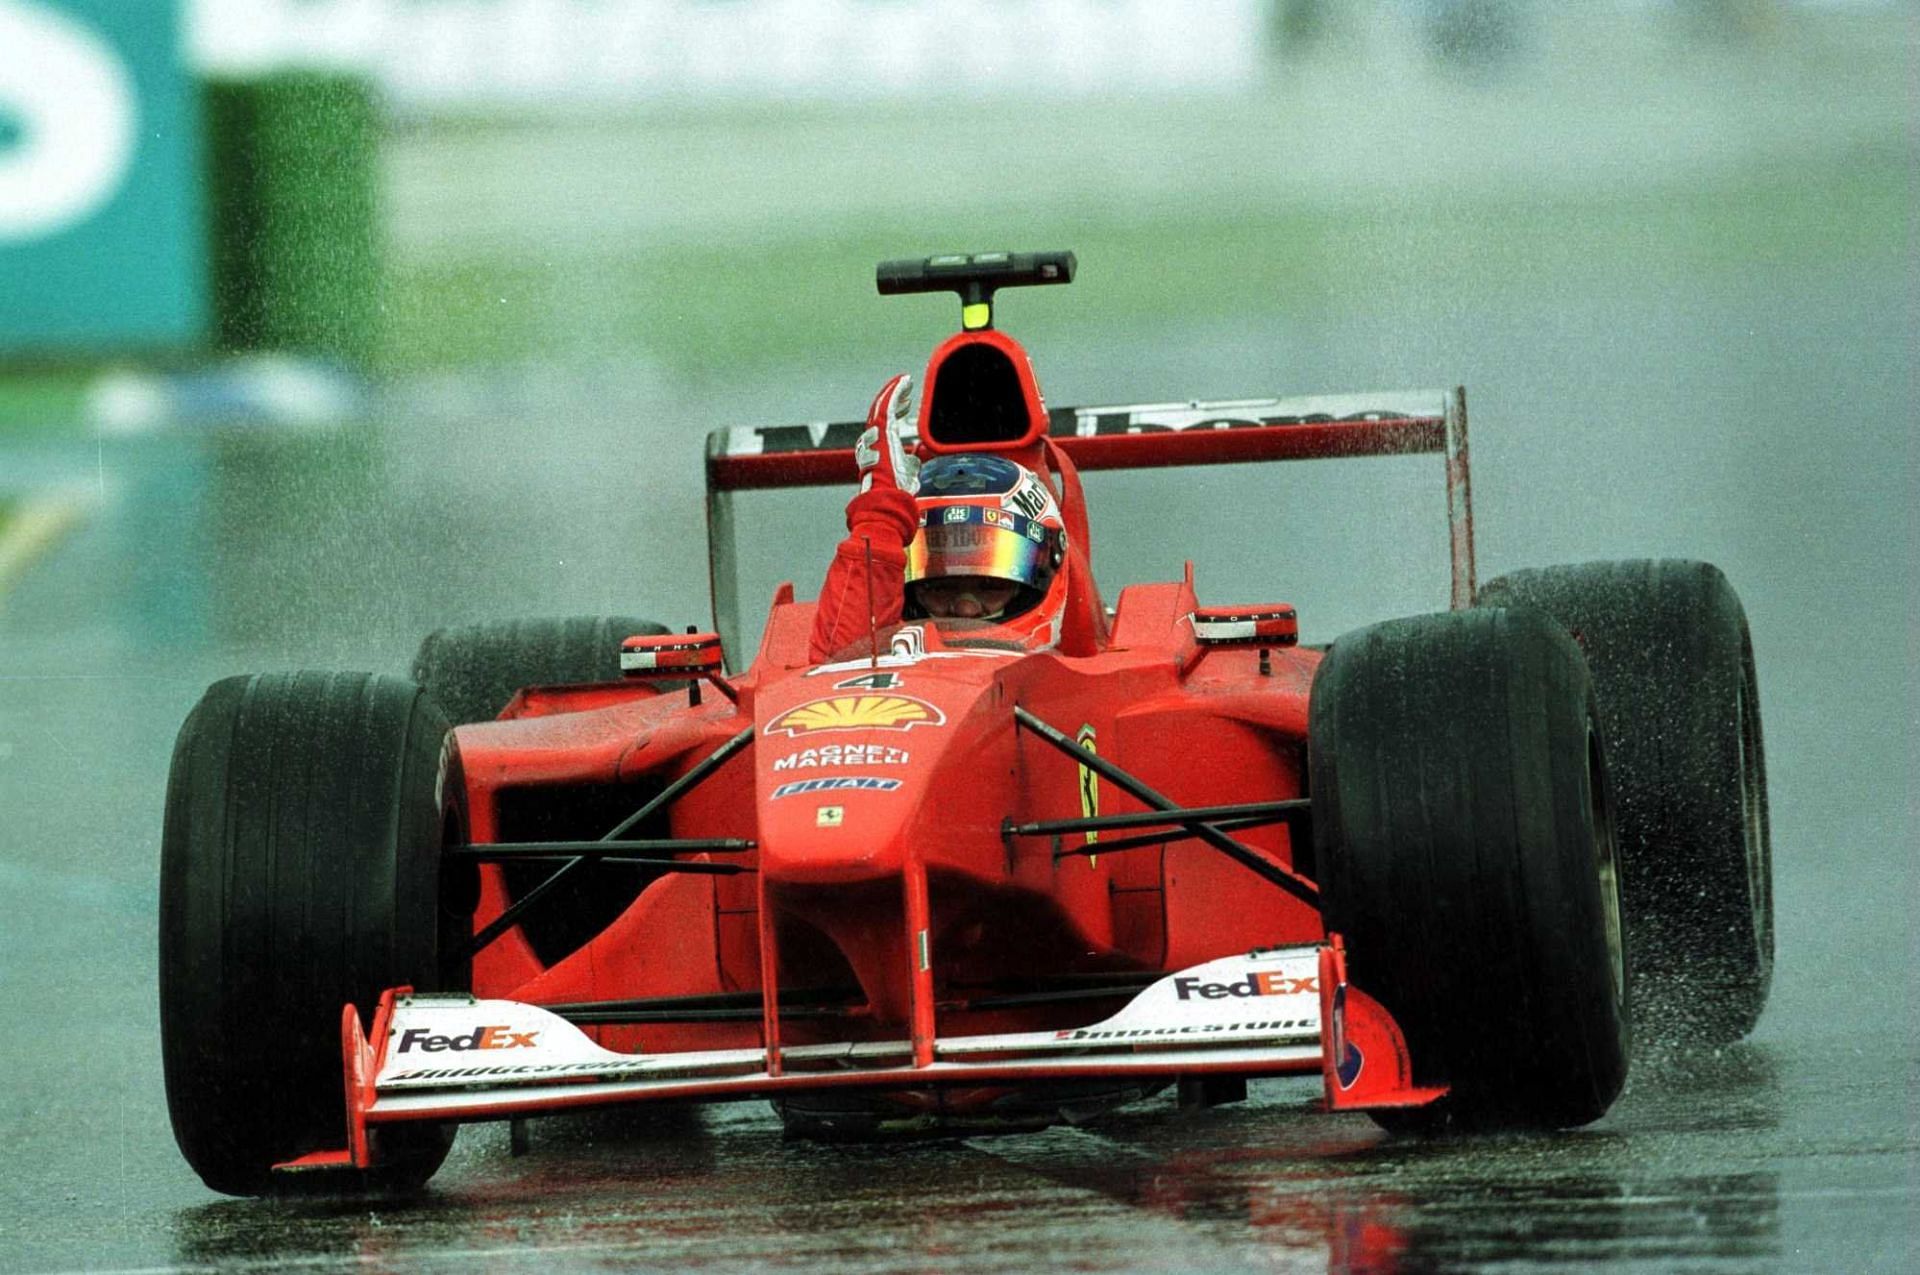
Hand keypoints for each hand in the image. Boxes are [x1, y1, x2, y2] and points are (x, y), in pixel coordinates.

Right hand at [855, 373, 919, 494]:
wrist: (886, 492)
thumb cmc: (894, 488)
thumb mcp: (906, 474)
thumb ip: (909, 467)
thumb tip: (914, 465)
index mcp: (881, 447)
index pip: (886, 423)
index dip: (895, 411)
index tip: (906, 404)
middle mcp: (874, 438)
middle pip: (881, 411)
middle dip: (894, 399)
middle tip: (908, 391)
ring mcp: (876, 432)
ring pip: (883, 405)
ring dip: (895, 391)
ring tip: (906, 381)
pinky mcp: (881, 429)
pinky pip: (887, 405)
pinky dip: (895, 391)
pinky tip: (904, 381)